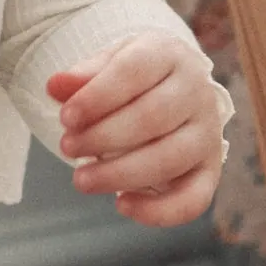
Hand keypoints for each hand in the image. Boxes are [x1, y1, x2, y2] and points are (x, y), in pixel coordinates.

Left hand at [47, 33, 224, 227]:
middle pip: (152, 117)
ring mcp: (209, 133)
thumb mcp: (108, 64)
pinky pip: (194, 198)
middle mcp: (197, 92)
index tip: (65, 117)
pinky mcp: (211, 170)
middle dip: (103, 137)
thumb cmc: (134, 77)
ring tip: (82, 180)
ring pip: (169, 158)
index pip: (133, 72)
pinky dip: (159, 210)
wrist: (176, 86)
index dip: (97, 96)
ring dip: (121, 174)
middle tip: (67, 147)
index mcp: (169, 54)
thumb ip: (82, 76)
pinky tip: (122, 206)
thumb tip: (54, 86)